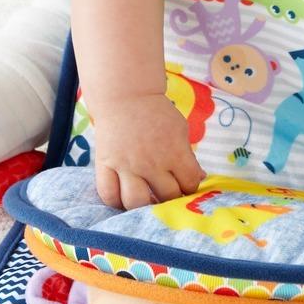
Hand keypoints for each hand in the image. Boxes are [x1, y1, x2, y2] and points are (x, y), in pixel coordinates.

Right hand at [88, 92, 204, 208]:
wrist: (125, 96)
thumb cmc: (156, 114)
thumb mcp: (180, 130)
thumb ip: (188, 157)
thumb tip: (198, 179)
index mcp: (174, 151)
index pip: (189, 184)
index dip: (190, 188)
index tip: (184, 186)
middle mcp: (150, 162)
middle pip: (166, 196)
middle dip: (170, 199)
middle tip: (167, 195)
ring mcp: (126, 165)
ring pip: (135, 202)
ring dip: (143, 207)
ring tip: (147, 202)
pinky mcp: (105, 165)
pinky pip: (108, 194)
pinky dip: (116, 202)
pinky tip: (124, 198)